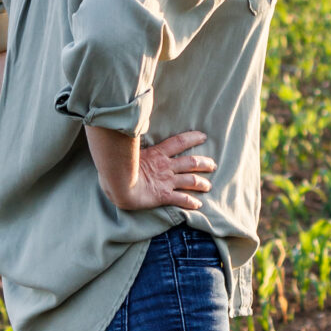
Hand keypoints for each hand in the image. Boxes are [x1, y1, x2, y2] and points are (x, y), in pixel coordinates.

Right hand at [86, 125, 215, 212]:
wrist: (117, 185)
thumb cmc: (118, 166)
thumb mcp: (128, 149)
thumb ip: (134, 141)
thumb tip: (133, 125)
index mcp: (157, 154)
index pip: (179, 142)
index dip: (192, 138)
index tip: (203, 136)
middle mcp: (166, 167)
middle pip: (190, 162)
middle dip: (204, 163)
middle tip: (213, 164)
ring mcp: (166, 182)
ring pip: (190, 180)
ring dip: (202, 183)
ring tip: (209, 186)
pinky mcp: (164, 196)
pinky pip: (182, 199)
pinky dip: (191, 202)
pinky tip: (198, 205)